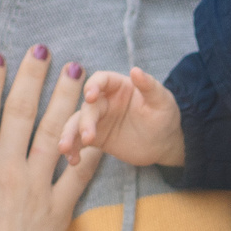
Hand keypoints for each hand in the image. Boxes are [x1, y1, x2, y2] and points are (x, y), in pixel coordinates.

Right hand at [0, 46, 101, 230]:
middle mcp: (4, 172)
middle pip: (21, 112)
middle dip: (32, 76)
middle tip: (42, 49)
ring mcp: (34, 190)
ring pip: (54, 132)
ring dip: (67, 98)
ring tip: (76, 72)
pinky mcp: (58, 212)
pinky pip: (79, 174)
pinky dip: (91, 149)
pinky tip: (100, 127)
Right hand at [57, 65, 184, 168]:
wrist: (164, 143)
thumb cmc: (165, 116)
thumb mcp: (162, 101)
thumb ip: (149, 86)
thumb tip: (136, 70)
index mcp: (119, 86)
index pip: (101, 80)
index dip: (93, 85)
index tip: (89, 96)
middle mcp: (104, 100)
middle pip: (87, 106)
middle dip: (84, 121)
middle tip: (88, 137)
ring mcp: (98, 120)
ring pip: (77, 124)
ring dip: (69, 135)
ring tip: (66, 149)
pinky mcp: (96, 138)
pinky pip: (79, 142)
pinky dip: (73, 150)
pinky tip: (73, 161)